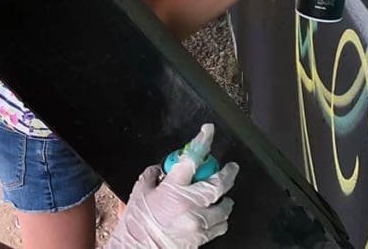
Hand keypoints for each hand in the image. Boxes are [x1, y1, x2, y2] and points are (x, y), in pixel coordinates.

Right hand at [107, 124, 238, 248]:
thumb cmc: (136, 223)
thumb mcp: (140, 193)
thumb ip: (153, 177)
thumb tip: (162, 170)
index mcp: (173, 190)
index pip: (191, 159)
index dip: (202, 141)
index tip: (208, 131)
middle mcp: (190, 205)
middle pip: (218, 184)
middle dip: (228, 173)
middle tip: (231, 168)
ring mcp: (198, 224)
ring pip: (224, 208)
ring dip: (225, 201)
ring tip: (225, 198)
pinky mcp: (201, 239)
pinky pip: (220, 227)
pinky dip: (221, 220)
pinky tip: (217, 217)